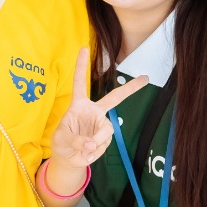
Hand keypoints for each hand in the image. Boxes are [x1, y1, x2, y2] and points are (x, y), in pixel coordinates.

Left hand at [49, 48, 148, 169]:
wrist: (68, 158)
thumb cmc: (62, 142)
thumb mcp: (61, 139)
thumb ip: (75, 139)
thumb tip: (91, 143)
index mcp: (79, 105)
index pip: (79, 82)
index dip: (80, 65)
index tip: (83, 48)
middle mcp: (93, 111)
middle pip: (115, 98)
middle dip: (130, 88)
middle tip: (145, 78)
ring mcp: (101, 124)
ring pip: (107, 130)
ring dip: (96, 142)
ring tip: (83, 149)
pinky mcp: (106, 137)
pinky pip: (104, 144)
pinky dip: (94, 151)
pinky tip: (87, 153)